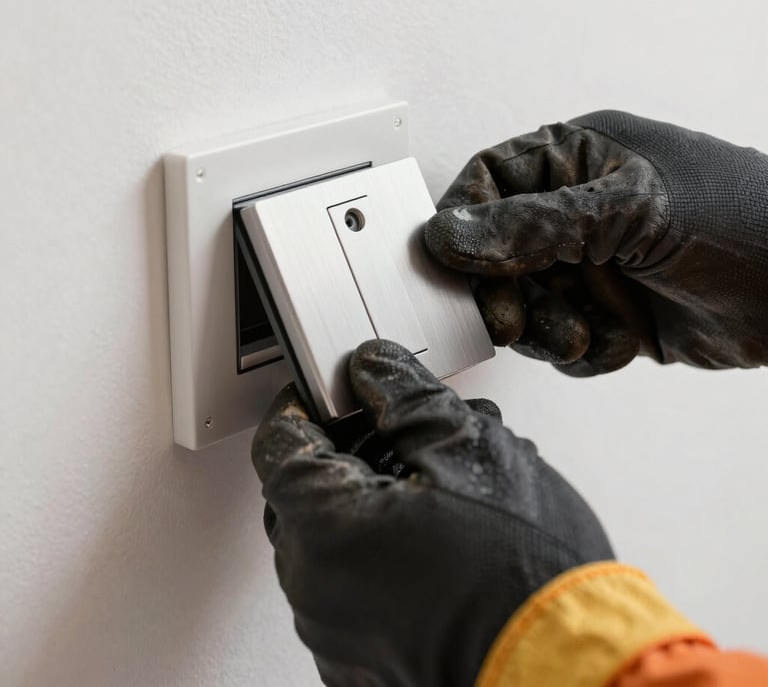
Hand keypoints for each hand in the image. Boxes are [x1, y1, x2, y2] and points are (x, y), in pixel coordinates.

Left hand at [253, 339, 612, 686]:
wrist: (574, 671)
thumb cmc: (527, 576)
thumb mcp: (467, 450)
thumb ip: (406, 397)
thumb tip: (375, 370)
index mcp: (326, 533)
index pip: (280, 446)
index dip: (304, 403)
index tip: (331, 386)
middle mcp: (318, 592)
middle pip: (307, 490)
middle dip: (350, 443)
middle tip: (397, 422)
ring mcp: (340, 632)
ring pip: (335, 533)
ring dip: (375, 488)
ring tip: (439, 468)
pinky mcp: (369, 656)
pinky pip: (354, 580)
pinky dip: (382, 540)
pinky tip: (438, 520)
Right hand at [424, 111, 767, 373]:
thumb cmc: (742, 220)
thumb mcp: (628, 212)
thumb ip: (532, 226)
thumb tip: (451, 234)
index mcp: (579, 160)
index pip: (490, 182)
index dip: (461, 223)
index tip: (449, 264)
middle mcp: (577, 212)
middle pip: (496, 252)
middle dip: (502, 291)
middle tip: (509, 318)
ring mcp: (592, 264)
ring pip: (525, 302)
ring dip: (544, 328)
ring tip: (579, 333)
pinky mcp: (607, 312)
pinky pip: (560, 338)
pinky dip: (581, 350)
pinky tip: (619, 341)